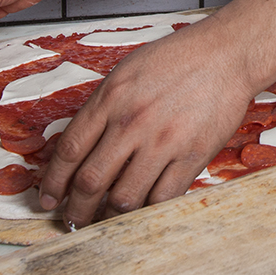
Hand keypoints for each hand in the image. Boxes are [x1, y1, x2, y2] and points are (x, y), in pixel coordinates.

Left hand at [36, 21, 254, 226]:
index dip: (53, 182)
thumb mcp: (126, 72)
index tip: (48, 198)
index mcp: (110, 99)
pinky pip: (162, 198)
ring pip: (124, 198)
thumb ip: (102, 107)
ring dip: (109, 216)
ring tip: (106, 220)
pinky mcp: (192, 155)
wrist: (227, 54)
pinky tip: (141, 211)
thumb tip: (80, 145)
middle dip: (76, 209)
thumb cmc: (178, 58)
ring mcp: (163, 142)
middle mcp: (131, 123)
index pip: (69, 151)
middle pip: (90, 181)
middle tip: (72, 220)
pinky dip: (147, 211)